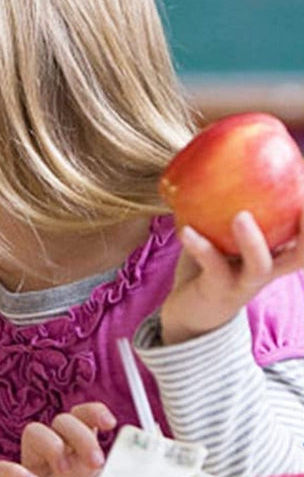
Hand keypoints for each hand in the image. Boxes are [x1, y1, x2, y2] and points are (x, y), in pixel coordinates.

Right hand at [0, 401, 116, 476]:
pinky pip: (2, 469)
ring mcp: (36, 475)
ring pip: (33, 432)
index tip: (110, 424)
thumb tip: (175, 467)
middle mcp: (60, 461)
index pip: (83, 417)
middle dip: (79, 434)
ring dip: (52, 444)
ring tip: (64, 471)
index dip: (92, 411)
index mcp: (85, 459)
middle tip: (94, 462)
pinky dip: (15, 470)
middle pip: (60, 420)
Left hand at [161, 209, 303, 344]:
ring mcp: (245, 283)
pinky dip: (201, 248)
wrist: (189, 314)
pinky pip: (213, 268)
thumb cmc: (209, 268)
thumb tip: (214, 162)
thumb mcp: (222, 236)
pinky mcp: (218, 291)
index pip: (302, 235)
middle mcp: (267, 269)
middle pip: (302, 254)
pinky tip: (185, 230)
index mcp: (274, 254)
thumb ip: (223, 208)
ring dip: (253, 240)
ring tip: (240, 214)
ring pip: (260, 264)